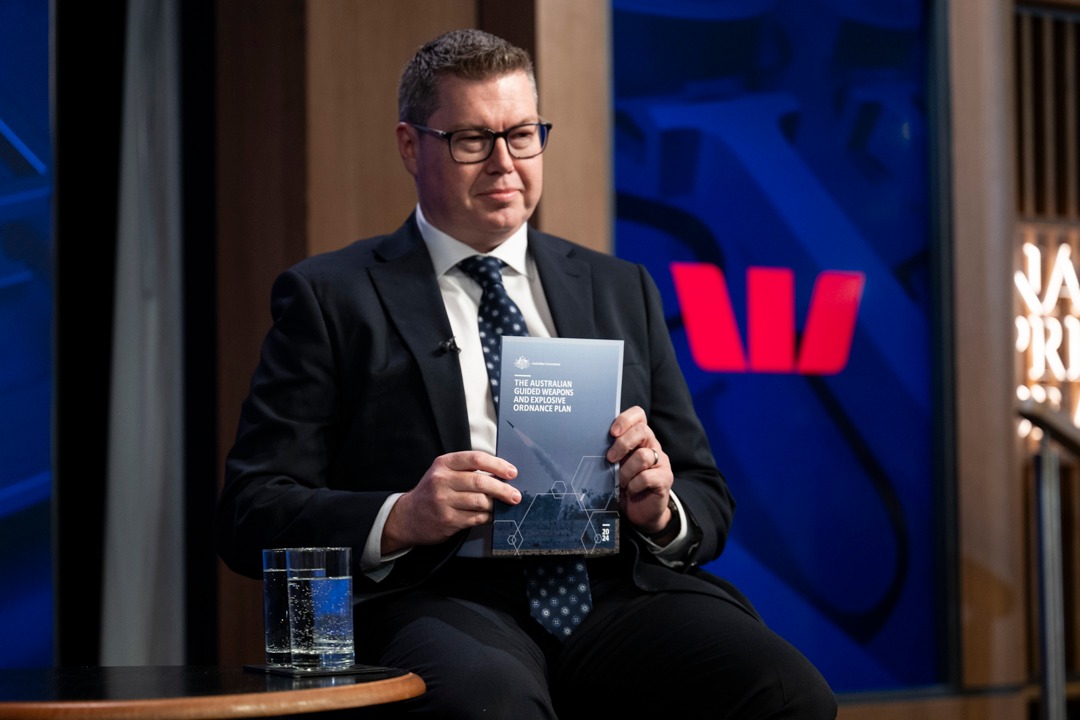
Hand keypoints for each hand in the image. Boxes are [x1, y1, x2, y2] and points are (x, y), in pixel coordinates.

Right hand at [381, 451, 520, 553]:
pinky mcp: (448, 520)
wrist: (407, 517)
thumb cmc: (432, 492)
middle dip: (503, 489)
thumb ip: (467, 470)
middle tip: (515, 496)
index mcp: (444, 464)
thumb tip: (501, 475)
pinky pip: (476, 518)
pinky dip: (487, 517)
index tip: (512, 472)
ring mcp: (443, 501)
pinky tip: (489, 515)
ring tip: (500, 506)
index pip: (476, 459)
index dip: (498, 465)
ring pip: (480, 502)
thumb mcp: (443, 473)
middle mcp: (442, 480)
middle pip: (481, 482)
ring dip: (495, 505)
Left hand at [607, 406, 673, 535]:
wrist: (641, 511)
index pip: (638, 415)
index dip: (625, 419)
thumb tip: (590, 443)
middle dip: (622, 444)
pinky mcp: (665, 479)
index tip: (612, 433)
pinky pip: (647, 477)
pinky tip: (631, 490)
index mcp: (639, 438)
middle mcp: (652, 446)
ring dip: (626, 471)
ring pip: (643, 456)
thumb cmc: (623, 484)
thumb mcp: (614, 465)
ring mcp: (661, 462)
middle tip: (610, 459)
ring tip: (620, 481)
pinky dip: (634, 485)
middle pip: (642, 431)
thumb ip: (609, 452)